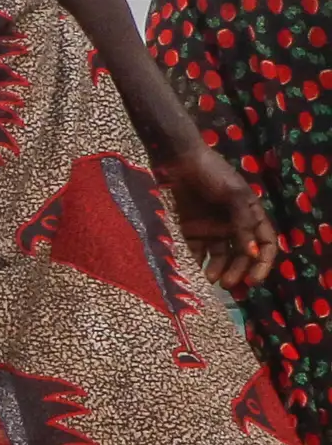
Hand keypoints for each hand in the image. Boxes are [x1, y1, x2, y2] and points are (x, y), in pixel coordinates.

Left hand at [164, 143, 279, 292]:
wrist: (178, 159)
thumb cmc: (212, 173)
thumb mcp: (233, 195)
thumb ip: (243, 224)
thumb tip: (252, 253)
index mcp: (252, 215)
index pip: (266, 244)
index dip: (262, 263)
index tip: (253, 280)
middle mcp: (234, 224)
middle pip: (241, 255)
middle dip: (237, 270)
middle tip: (227, 284)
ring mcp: (211, 227)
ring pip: (219, 255)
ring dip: (216, 269)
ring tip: (208, 279)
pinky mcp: (190, 227)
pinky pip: (194, 248)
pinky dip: (194, 259)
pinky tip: (191, 267)